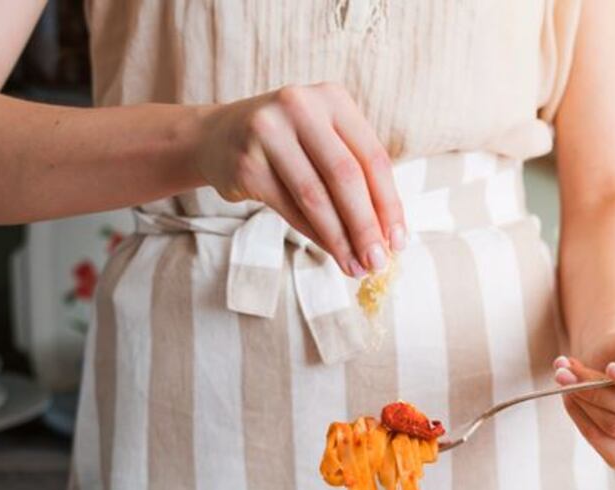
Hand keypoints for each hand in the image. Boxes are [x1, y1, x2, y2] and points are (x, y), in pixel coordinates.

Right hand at [195, 83, 405, 277]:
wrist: (215, 138)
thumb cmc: (284, 145)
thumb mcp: (321, 140)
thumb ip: (352, 173)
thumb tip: (384, 233)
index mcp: (332, 98)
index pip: (372, 157)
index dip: (389, 203)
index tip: (399, 241)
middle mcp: (301, 107)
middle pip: (346, 177)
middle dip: (366, 226)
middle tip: (378, 262)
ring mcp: (269, 133)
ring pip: (315, 197)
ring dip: (339, 239)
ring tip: (354, 266)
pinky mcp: (247, 164)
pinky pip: (288, 208)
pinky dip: (312, 234)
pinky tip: (328, 252)